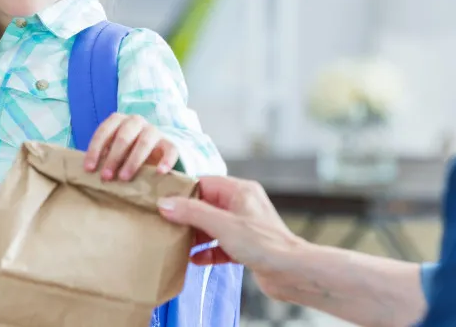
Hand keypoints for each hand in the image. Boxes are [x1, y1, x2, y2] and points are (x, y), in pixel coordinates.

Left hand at [83, 113, 178, 180]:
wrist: (153, 152)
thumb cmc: (125, 153)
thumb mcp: (112, 152)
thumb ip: (103, 157)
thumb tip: (89, 173)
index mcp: (118, 121)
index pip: (104, 131)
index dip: (95, 150)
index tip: (89, 169)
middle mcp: (136, 122)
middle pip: (123, 136)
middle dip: (113, 157)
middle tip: (106, 177)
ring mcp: (154, 131)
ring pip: (145, 141)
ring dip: (133, 161)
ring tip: (124, 178)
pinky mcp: (169, 143)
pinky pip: (170, 150)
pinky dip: (166, 160)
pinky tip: (160, 172)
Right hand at [157, 175, 301, 283]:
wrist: (291, 272)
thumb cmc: (263, 244)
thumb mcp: (222, 225)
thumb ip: (192, 212)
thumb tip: (165, 203)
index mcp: (240, 191)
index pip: (204, 183)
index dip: (183, 192)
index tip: (163, 202)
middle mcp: (242, 204)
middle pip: (206, 204)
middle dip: (187, 216)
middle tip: (166, 225)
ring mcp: (244, 226)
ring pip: (211, 225)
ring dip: (195, 235)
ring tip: (177, 243)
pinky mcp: (245, 245)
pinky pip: (220, 244)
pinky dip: (207, 250)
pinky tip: (194, 260)